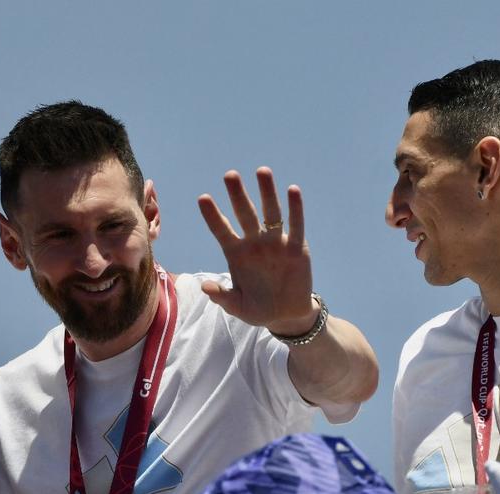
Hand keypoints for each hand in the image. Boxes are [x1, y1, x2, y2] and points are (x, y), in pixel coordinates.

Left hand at [197, 167, 314, 333]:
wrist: (286, 315)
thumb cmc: (257, 309)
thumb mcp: (237, 306)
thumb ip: (222, 296)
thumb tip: (205, 287)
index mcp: (236, 254)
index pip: (221, 230)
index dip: (212, 215)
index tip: (203, 198)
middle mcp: (254, 243)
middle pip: (245, 214)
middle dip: (237, 195)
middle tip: (230, 175)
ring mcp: (275, 243)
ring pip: (271, 213)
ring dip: (267, 193)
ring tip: (262, 171)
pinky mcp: (296, 248)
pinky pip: (296, 226)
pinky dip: (295, 209)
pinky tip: (292, 190)